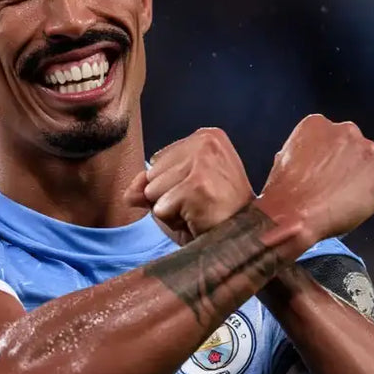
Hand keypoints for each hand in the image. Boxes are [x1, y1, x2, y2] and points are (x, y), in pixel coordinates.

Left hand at [124, 127, 254, 244]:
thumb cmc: (215, 214)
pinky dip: (175, 221)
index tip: (202, 191)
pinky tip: (199, 219)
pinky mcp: (197, 186)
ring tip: (199, 211)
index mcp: (207, 136)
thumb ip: (150, 185)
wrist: (245, 238)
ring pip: (153, 191)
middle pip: (152, 173)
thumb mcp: (179, 192)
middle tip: (200, 205)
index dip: (172, 185)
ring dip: (171, 210)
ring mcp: (203, 163)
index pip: (158, 160)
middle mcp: (206, 142)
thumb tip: (128, 194)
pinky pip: (160, 209)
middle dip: (169, 197)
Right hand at [257, 114, 373, 248]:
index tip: (324, 175)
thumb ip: (306, 153)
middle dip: (349, 166)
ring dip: (363, 180)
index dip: (330, 161)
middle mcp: (346, 129)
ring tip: (345, 200)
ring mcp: (367, 149)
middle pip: (355, 148)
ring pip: (372, 165)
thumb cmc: (284, 194)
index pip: (333, 139)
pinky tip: (356, 207)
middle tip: (336, 189)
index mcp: (317, 124)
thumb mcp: (285, 160)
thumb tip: (313, 162)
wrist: (294, 215)